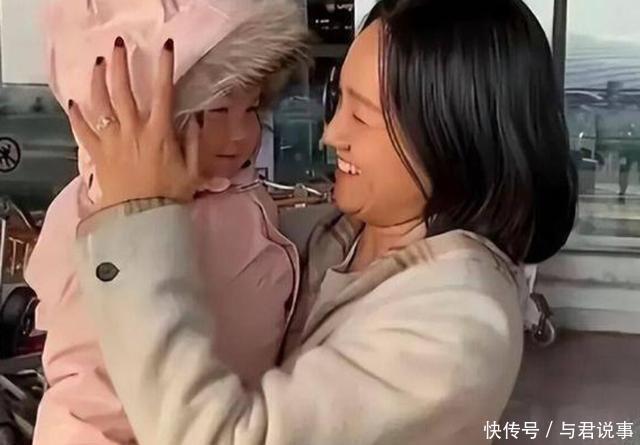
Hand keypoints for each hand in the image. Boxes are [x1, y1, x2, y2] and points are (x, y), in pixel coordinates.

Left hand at [68, 37, 200, 209]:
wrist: (142, 218)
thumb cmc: (170, 195)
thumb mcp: (194, 170)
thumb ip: (195, 143)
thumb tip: (195, 120)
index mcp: (159, 132)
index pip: (163, 92)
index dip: (164, 66)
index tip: (165, 47)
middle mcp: (133, 130)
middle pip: (123, 90)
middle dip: (120, 64)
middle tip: (118, 46)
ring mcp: (112, 141)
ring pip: (100, 103)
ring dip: (97, 81)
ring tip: (97, 65)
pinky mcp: (98, 154)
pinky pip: (83, 131)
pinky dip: (77, 117)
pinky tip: (74, 104)